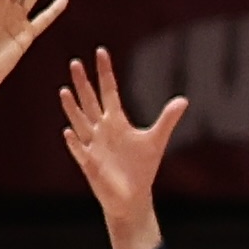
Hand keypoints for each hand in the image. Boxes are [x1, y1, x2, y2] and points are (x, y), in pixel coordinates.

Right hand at [60, 49, 185, 248]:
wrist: (132, 197)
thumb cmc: (141, 168)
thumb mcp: (156, 140)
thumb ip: (167, 119)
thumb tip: (183, 100)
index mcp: (116, 121)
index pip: (109, 91)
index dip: (105, 72)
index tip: (100, 51)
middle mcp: (101, 130)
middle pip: (89, 101)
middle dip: (83, 83)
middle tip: (75, 62)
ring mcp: (93, 146)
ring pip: (79, 122)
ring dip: (72, 108)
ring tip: (65, 90)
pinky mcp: (90, 164)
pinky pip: (80, 151)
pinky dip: (74, 142)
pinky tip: (68, 132)